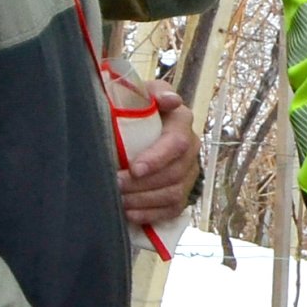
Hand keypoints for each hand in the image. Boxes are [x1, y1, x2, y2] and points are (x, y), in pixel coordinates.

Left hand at [112, 75, 199, 226]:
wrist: (137, 125)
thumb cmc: (136, 108)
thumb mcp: (142, 92)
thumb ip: (153, 92)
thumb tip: (170, 100)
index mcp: (181, 122)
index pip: (177, 143)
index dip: (157, 158)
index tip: (134, 169)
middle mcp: (191, 148)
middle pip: (174, 173)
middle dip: (143, 183)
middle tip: (115, 185)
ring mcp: (189, 171)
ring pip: (172, 193)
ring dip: (143, 200)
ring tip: (118, 200)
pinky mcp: (182, 190)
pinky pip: (172, 209)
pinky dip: (150, 214)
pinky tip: (130, 213)